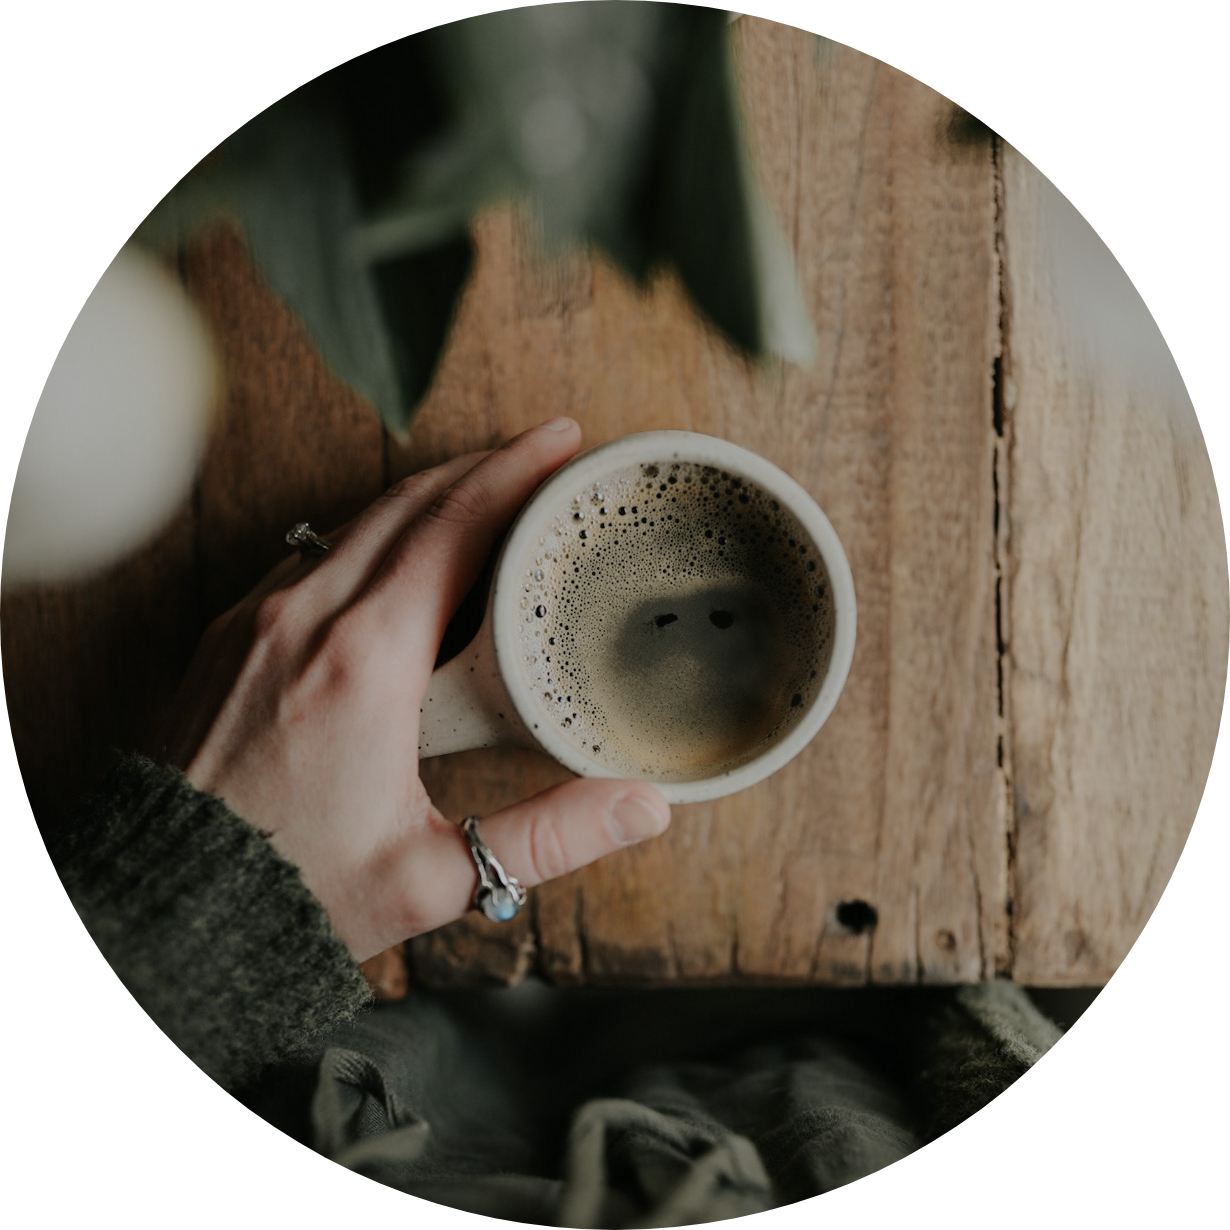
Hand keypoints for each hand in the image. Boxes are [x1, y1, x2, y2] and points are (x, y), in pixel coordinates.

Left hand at [159, 417, 670, 962]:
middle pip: (408, 503)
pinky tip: (397, 552)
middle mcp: (305, 617)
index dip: (516, 472)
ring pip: (355, 520)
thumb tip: (647, 806)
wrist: (163, 910)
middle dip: (482, 466)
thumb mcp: (435, 875)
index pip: (454, 527)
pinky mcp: (226, 635)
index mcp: (366, 660)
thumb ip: (549, 835)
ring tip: (484, 491)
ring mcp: (256, 618)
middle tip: (541, 454)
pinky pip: (311, 553)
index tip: (562, 439)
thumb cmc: (290, 895)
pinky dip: (371, 531)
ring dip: (426, 494)